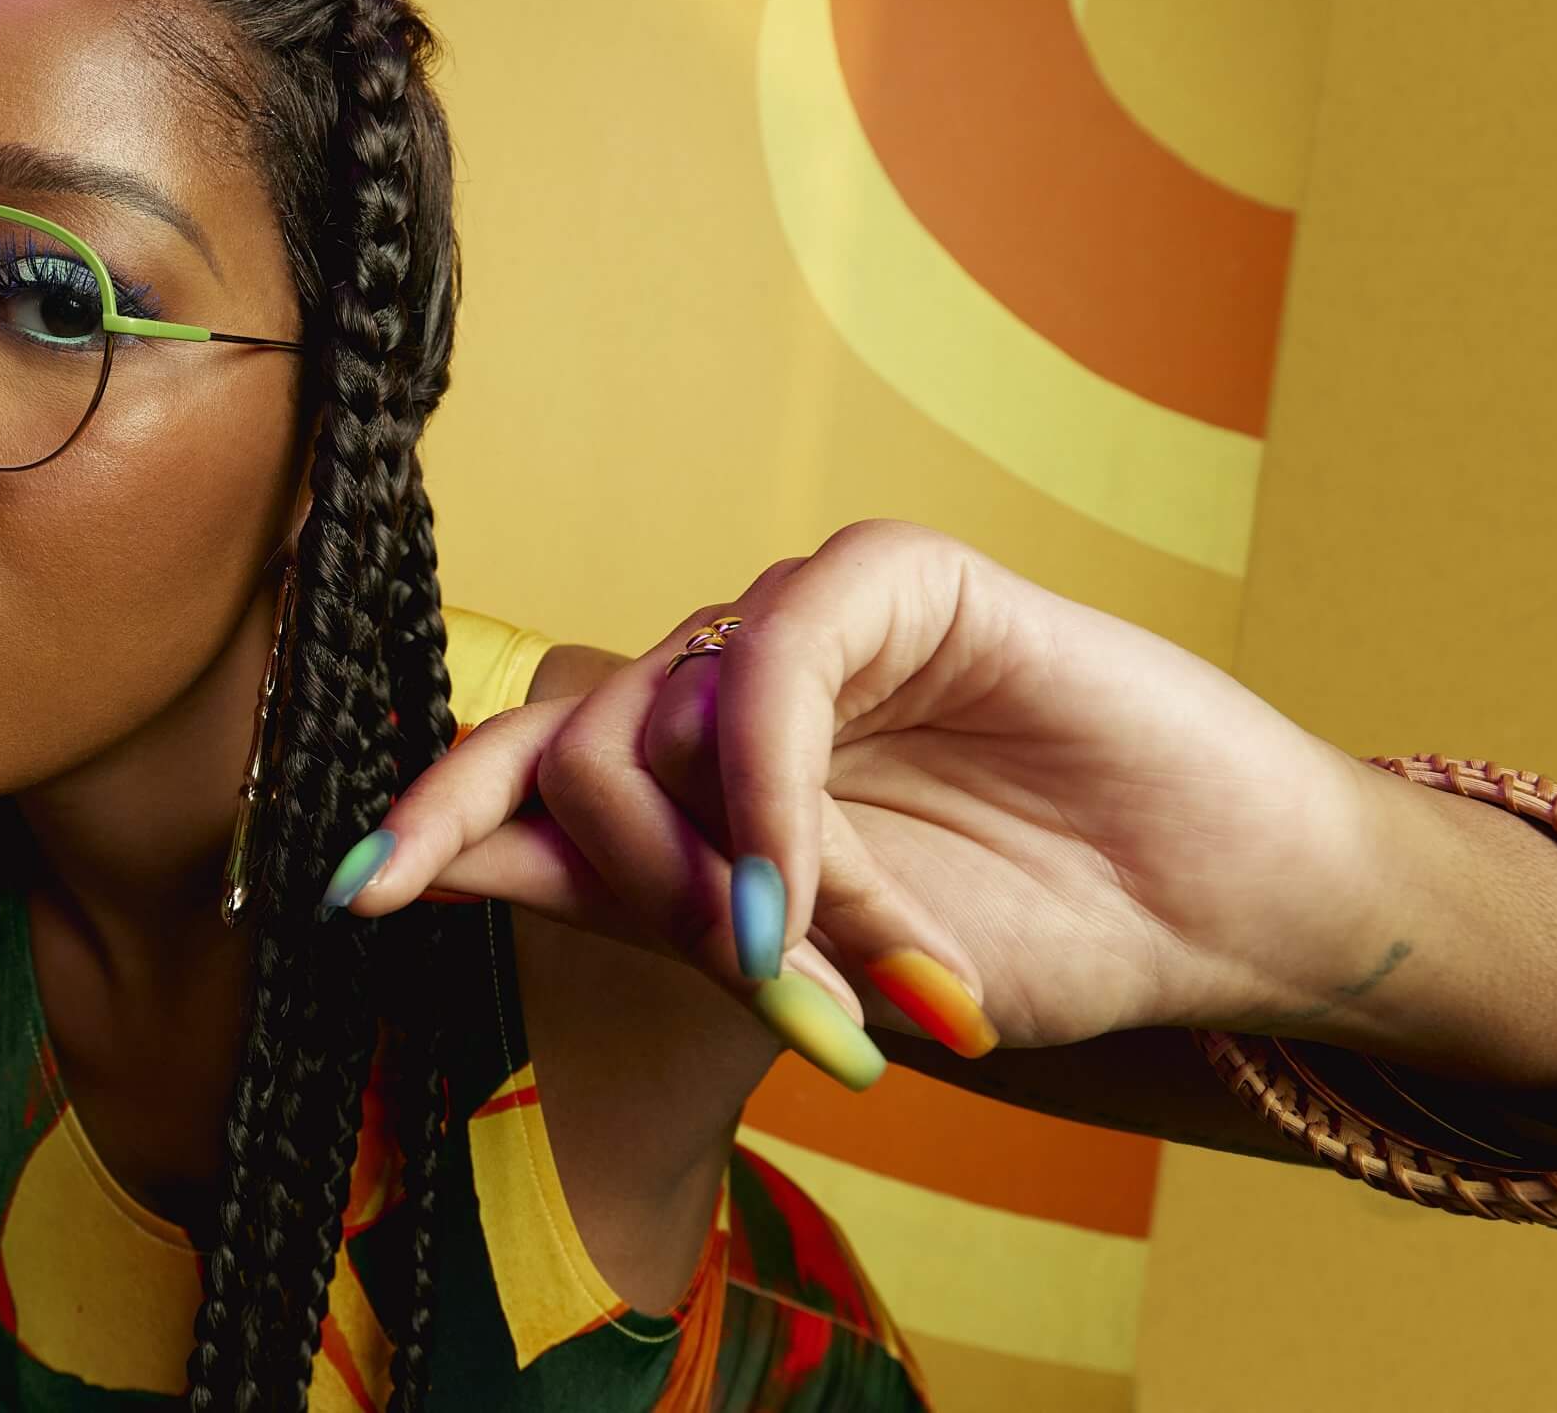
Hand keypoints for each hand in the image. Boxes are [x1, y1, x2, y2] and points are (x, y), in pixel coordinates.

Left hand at [342, 520, 1385, 1080]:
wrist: (1211, 916)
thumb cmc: (1015, 934)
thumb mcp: (794, 955)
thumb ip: (631, 901)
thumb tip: (418, 872)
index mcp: (696, 775)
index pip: (526, 770)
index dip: (433, 821)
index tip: (345, 898)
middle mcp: (726, 689)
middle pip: (576, 757)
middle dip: (641, 893)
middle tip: (759, 980)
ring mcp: (803, 628)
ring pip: (659, 722)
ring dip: (731, 878)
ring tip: (828, 965)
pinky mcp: (895, 577)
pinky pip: (769, 667)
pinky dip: (769, 797)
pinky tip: (799, 897)